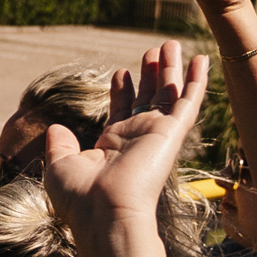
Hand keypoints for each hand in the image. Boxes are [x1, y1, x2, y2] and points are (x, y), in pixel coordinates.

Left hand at [39, 40, 210, 221]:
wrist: (104, 212)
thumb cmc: (80, 197)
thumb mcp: (60, 165)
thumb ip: (60, 144)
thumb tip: (55, 128)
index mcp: (113, 146)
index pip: (122, 111)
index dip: (123, 90)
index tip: (123, 72)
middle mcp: (137, 138)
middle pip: (148, 98)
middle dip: (151, 74)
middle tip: (154, 50)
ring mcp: (157, 135)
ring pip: (169, 94)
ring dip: (171, 69)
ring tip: (170, 44)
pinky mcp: (172, 133)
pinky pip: (189, 101)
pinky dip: (196, 81)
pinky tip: (202, 61)